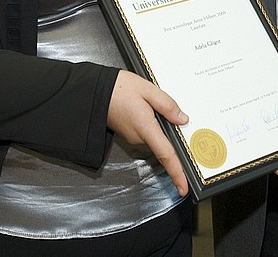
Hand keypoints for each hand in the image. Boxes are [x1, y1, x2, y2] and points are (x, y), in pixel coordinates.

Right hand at [106, 71, 189, 195]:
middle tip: (183, 123)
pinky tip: (152, 110)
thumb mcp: (147, 90)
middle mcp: (139, 137)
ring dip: (163, 128)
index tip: (183, 188)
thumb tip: (183, 120)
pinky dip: (155, 126)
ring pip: (157, 137)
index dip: (176, 173)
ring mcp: (134, 137)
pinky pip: (149, 133)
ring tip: (160, 107)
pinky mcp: (130, 133)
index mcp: (146, 128)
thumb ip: (167, 105)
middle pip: (164, 145)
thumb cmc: (119, 89)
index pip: (166, 155)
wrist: (94, 93)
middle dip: (175, 138)